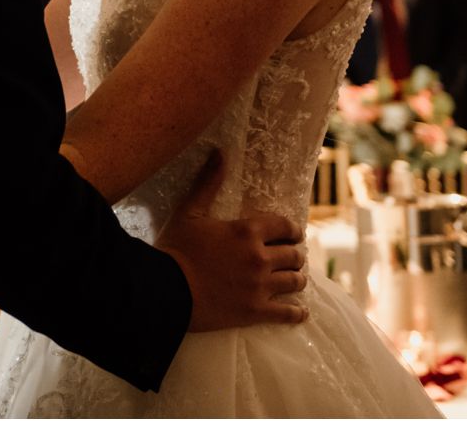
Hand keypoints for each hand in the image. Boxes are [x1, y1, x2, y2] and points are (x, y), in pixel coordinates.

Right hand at [157, 151, 308, 331]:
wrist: (166, 289)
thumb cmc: (176, 248)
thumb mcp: (190, 212)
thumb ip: (208, 183)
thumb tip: (219, 153)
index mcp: (247, 231)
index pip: (284, 226)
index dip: (292, 230)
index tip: (292, 234)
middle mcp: (260, 257)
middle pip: (294, 255)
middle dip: (294, 255)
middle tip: (290, 258)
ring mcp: (261, 286)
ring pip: (295, 282)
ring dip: (296, 279)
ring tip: (292, 280)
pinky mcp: (257, 311)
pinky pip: (289, 314)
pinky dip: (297, 313)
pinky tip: (299, 313)